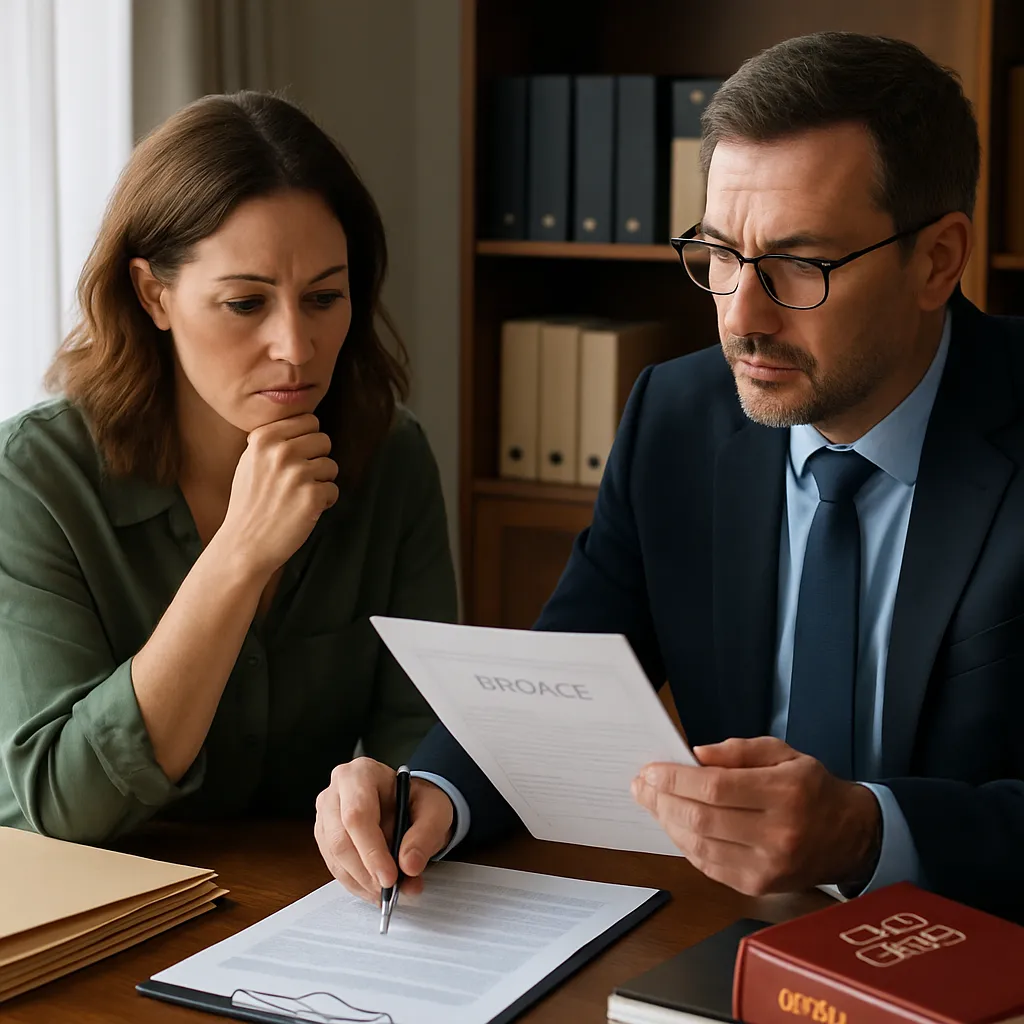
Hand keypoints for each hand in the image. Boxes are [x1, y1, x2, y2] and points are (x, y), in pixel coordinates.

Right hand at [219, 414, 338, 575]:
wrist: (244, 544)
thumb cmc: (250, 504)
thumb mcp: (250, 461)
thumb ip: (274, 441)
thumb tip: (305, 425)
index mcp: (264, 438)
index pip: (308, 420)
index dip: (307, 441)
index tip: (296, 458)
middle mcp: (281, 452)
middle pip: (324, 440)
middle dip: (317, 460)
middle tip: (299, 481)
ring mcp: (297, 473)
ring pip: (331, 465)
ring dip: (321, 482)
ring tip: (299, 497)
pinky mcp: (312, 496)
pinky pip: (333, 490)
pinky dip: (324, 502)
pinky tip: (304, 511)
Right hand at [314, 757, 454, 901]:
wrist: (410, 804)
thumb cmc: (418, 801)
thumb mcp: (434, 810)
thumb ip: (425, 836)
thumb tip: (409, 866)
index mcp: (361, 773)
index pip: (357, 815)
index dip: (371, 851)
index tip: (389, 878)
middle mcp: (336, 791)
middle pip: (340, 838)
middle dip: (365, 871)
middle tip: (390, 891)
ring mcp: (326, 814)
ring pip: (335, 857)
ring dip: (361, 882)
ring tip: (388, 893)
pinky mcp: (325, 837)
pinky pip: (334, 866)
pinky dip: (356, 883)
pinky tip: (374, 889)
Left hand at [631, 737, 880, 895]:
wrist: (850, 837)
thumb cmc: (811, 788)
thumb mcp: (783, 753)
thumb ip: (739, 751)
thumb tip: (696, 755)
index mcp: (785, 793)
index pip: (716, 788)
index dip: (676, 779)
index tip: (650, 770)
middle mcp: (777, 833)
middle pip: (702, 819)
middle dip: (662, 800)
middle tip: (641, 786)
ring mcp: (767, 866)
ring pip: (699, 846)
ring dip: (667, 823)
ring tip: (651, 803)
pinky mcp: (759, 887)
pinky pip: (708, 866)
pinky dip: (684, 845)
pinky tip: (674, 825)